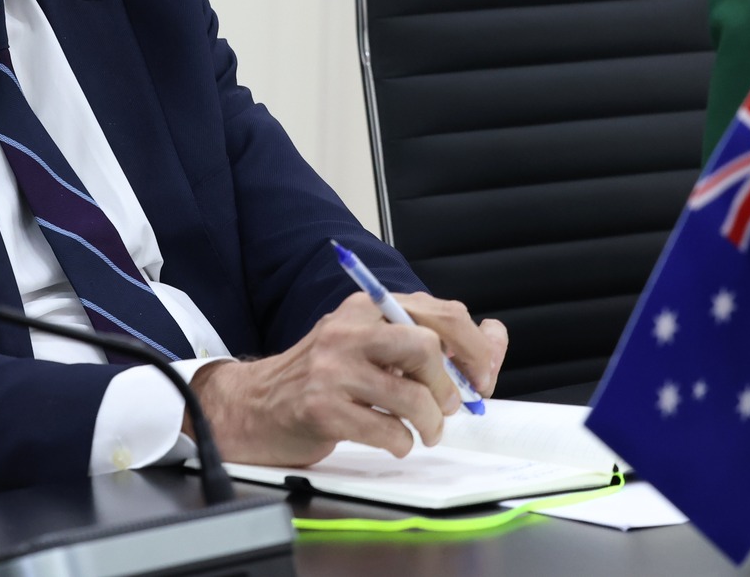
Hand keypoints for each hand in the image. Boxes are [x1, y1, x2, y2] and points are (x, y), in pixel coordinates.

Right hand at [187, 291, 507, 465]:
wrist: (254, 405)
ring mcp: (333, 370)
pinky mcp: (322, 409)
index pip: (440, 314)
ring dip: (430, 422)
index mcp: (369, 307)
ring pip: (410, 394)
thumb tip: (495, 339)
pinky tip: (393, 442)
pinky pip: (385, 430)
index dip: (475, 348)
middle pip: (426, 345)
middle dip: (450, 383)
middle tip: (451, 406)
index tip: (484, 378)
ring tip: (426, 432)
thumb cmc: (323, 377)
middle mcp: (350, 330)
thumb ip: (429, 341)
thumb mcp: (373, 345)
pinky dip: (401, 443)